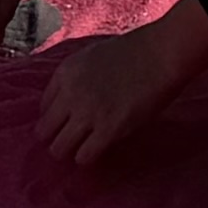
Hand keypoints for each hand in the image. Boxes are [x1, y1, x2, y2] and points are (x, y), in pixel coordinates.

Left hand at [37, 14, 207, 168]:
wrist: (163, 52)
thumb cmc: (137, 50)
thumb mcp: (94, 56)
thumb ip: (77, 79)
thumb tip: (69, 106)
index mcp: (66, 72)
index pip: (43, 108)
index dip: (54, 118)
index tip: (65, 123)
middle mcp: (70, 94)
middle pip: (45, 132)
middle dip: (56, 137)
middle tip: (70, 140)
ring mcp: (88, 113)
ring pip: (59, 148)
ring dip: (70, 150)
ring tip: (83, 148)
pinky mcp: (108, 129)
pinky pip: (84, 156)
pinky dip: (88, 157)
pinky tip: (98, 150)